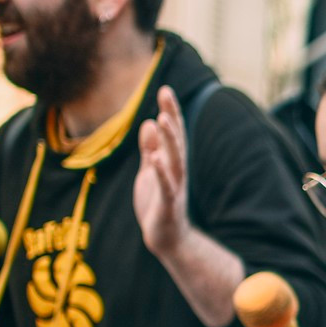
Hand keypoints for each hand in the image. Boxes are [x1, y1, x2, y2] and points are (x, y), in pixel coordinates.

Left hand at [135, 86, 191, 256]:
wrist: (165, 238)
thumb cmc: (157, 203)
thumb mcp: (150, 171)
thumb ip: (150, 149)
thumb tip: (149, 123)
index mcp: (172, 162)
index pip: (173, 134)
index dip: (170, 112)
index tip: (165, 89)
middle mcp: (176, 171)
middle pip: (176, 141)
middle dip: (172, 117)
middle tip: (166, 94)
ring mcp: (174, 187)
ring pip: (174, 160)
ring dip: (170, 140)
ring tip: (163, 119)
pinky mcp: (168, 204)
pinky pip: (166, 186)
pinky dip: (162, 172)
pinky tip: (156, 158)